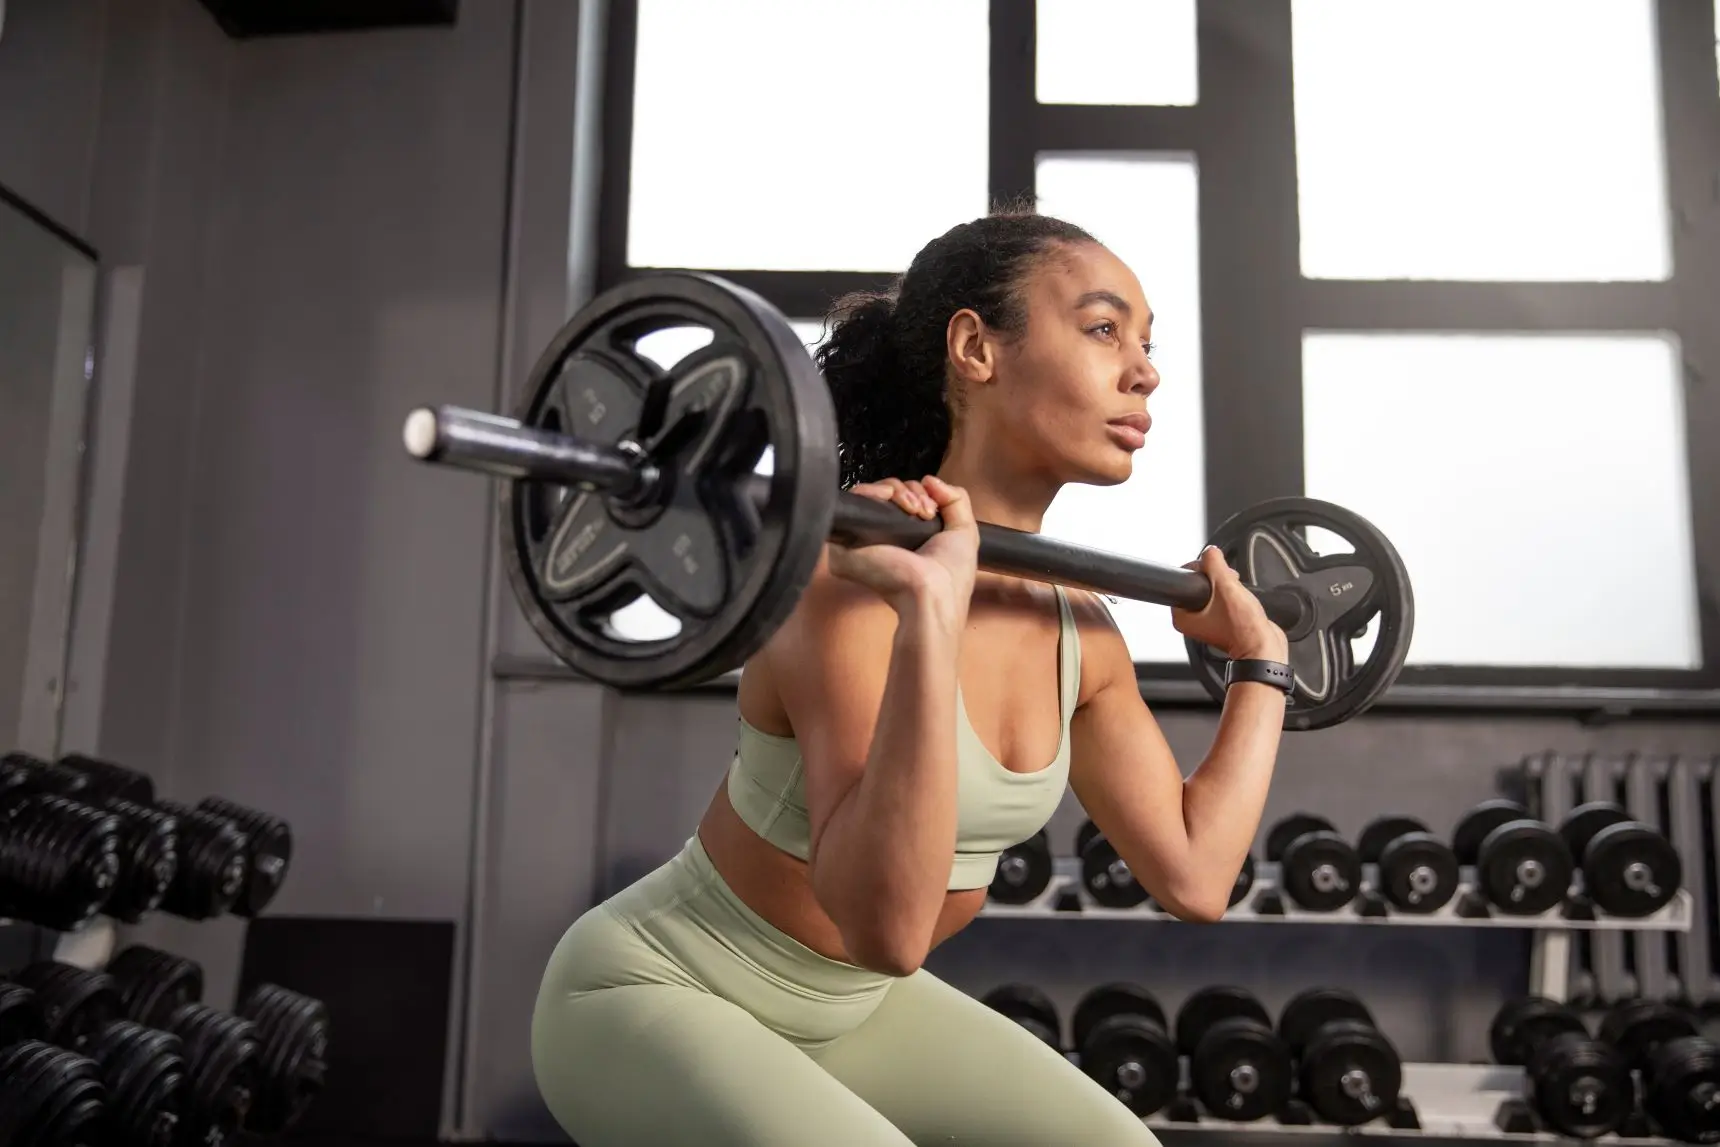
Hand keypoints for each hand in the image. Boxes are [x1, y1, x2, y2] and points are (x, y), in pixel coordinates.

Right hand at [827, 476, 978, 624]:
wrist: (932, 594)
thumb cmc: (951, 576)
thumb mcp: (965, 532)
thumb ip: (955, 500)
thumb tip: (929, 479)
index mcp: (906, 537)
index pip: (904, 499)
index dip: (919, 493)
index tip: (932, 509)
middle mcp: (883, 536)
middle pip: (888, 492)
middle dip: (910, 491)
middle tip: (924, 512)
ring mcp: (864, 537)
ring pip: (872, 493)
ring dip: (897, 490)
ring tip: (913, 510)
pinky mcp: (848, 539)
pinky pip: (853, 500)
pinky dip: (872, 491)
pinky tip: (889, 499)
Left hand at [1171, 546, 1288, 660]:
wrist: (1264, 646)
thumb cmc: (1244, 629)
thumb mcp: (1226, 586)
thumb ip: (1215, 564)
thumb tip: (1210, 551)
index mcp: (1183, 617)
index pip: (1182, 580)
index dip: (1199, 569)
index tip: (1212, 568)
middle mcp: (1192, 621)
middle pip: (1199, 584)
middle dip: (1216, 577)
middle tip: (1228, 580)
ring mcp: (1208, 622)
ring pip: (1213, 590)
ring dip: (1226, 584)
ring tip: (1237, 590)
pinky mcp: (1223, 621)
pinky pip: (1224, 599)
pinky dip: (1233, 594)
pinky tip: (1242, 598)